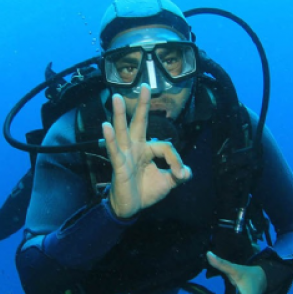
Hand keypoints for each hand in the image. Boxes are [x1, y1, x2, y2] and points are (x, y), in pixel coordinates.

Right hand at [102, 84, 191, 218]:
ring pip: (123, 132)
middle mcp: (135, 148)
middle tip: (144, 85)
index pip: (165, 146)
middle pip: (139, 123)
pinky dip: (109, 138)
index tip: (180, 174)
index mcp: (147, 149)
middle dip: (142, 105)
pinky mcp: (118, 165)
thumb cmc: (146, 191)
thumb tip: (187, 171)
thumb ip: (179, 174)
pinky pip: (114, 151)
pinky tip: (105, 126)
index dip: (176, 160)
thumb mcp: (168, 182)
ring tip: (116, 98)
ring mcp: (125, 155)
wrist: (131, 208)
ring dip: (119, 115)